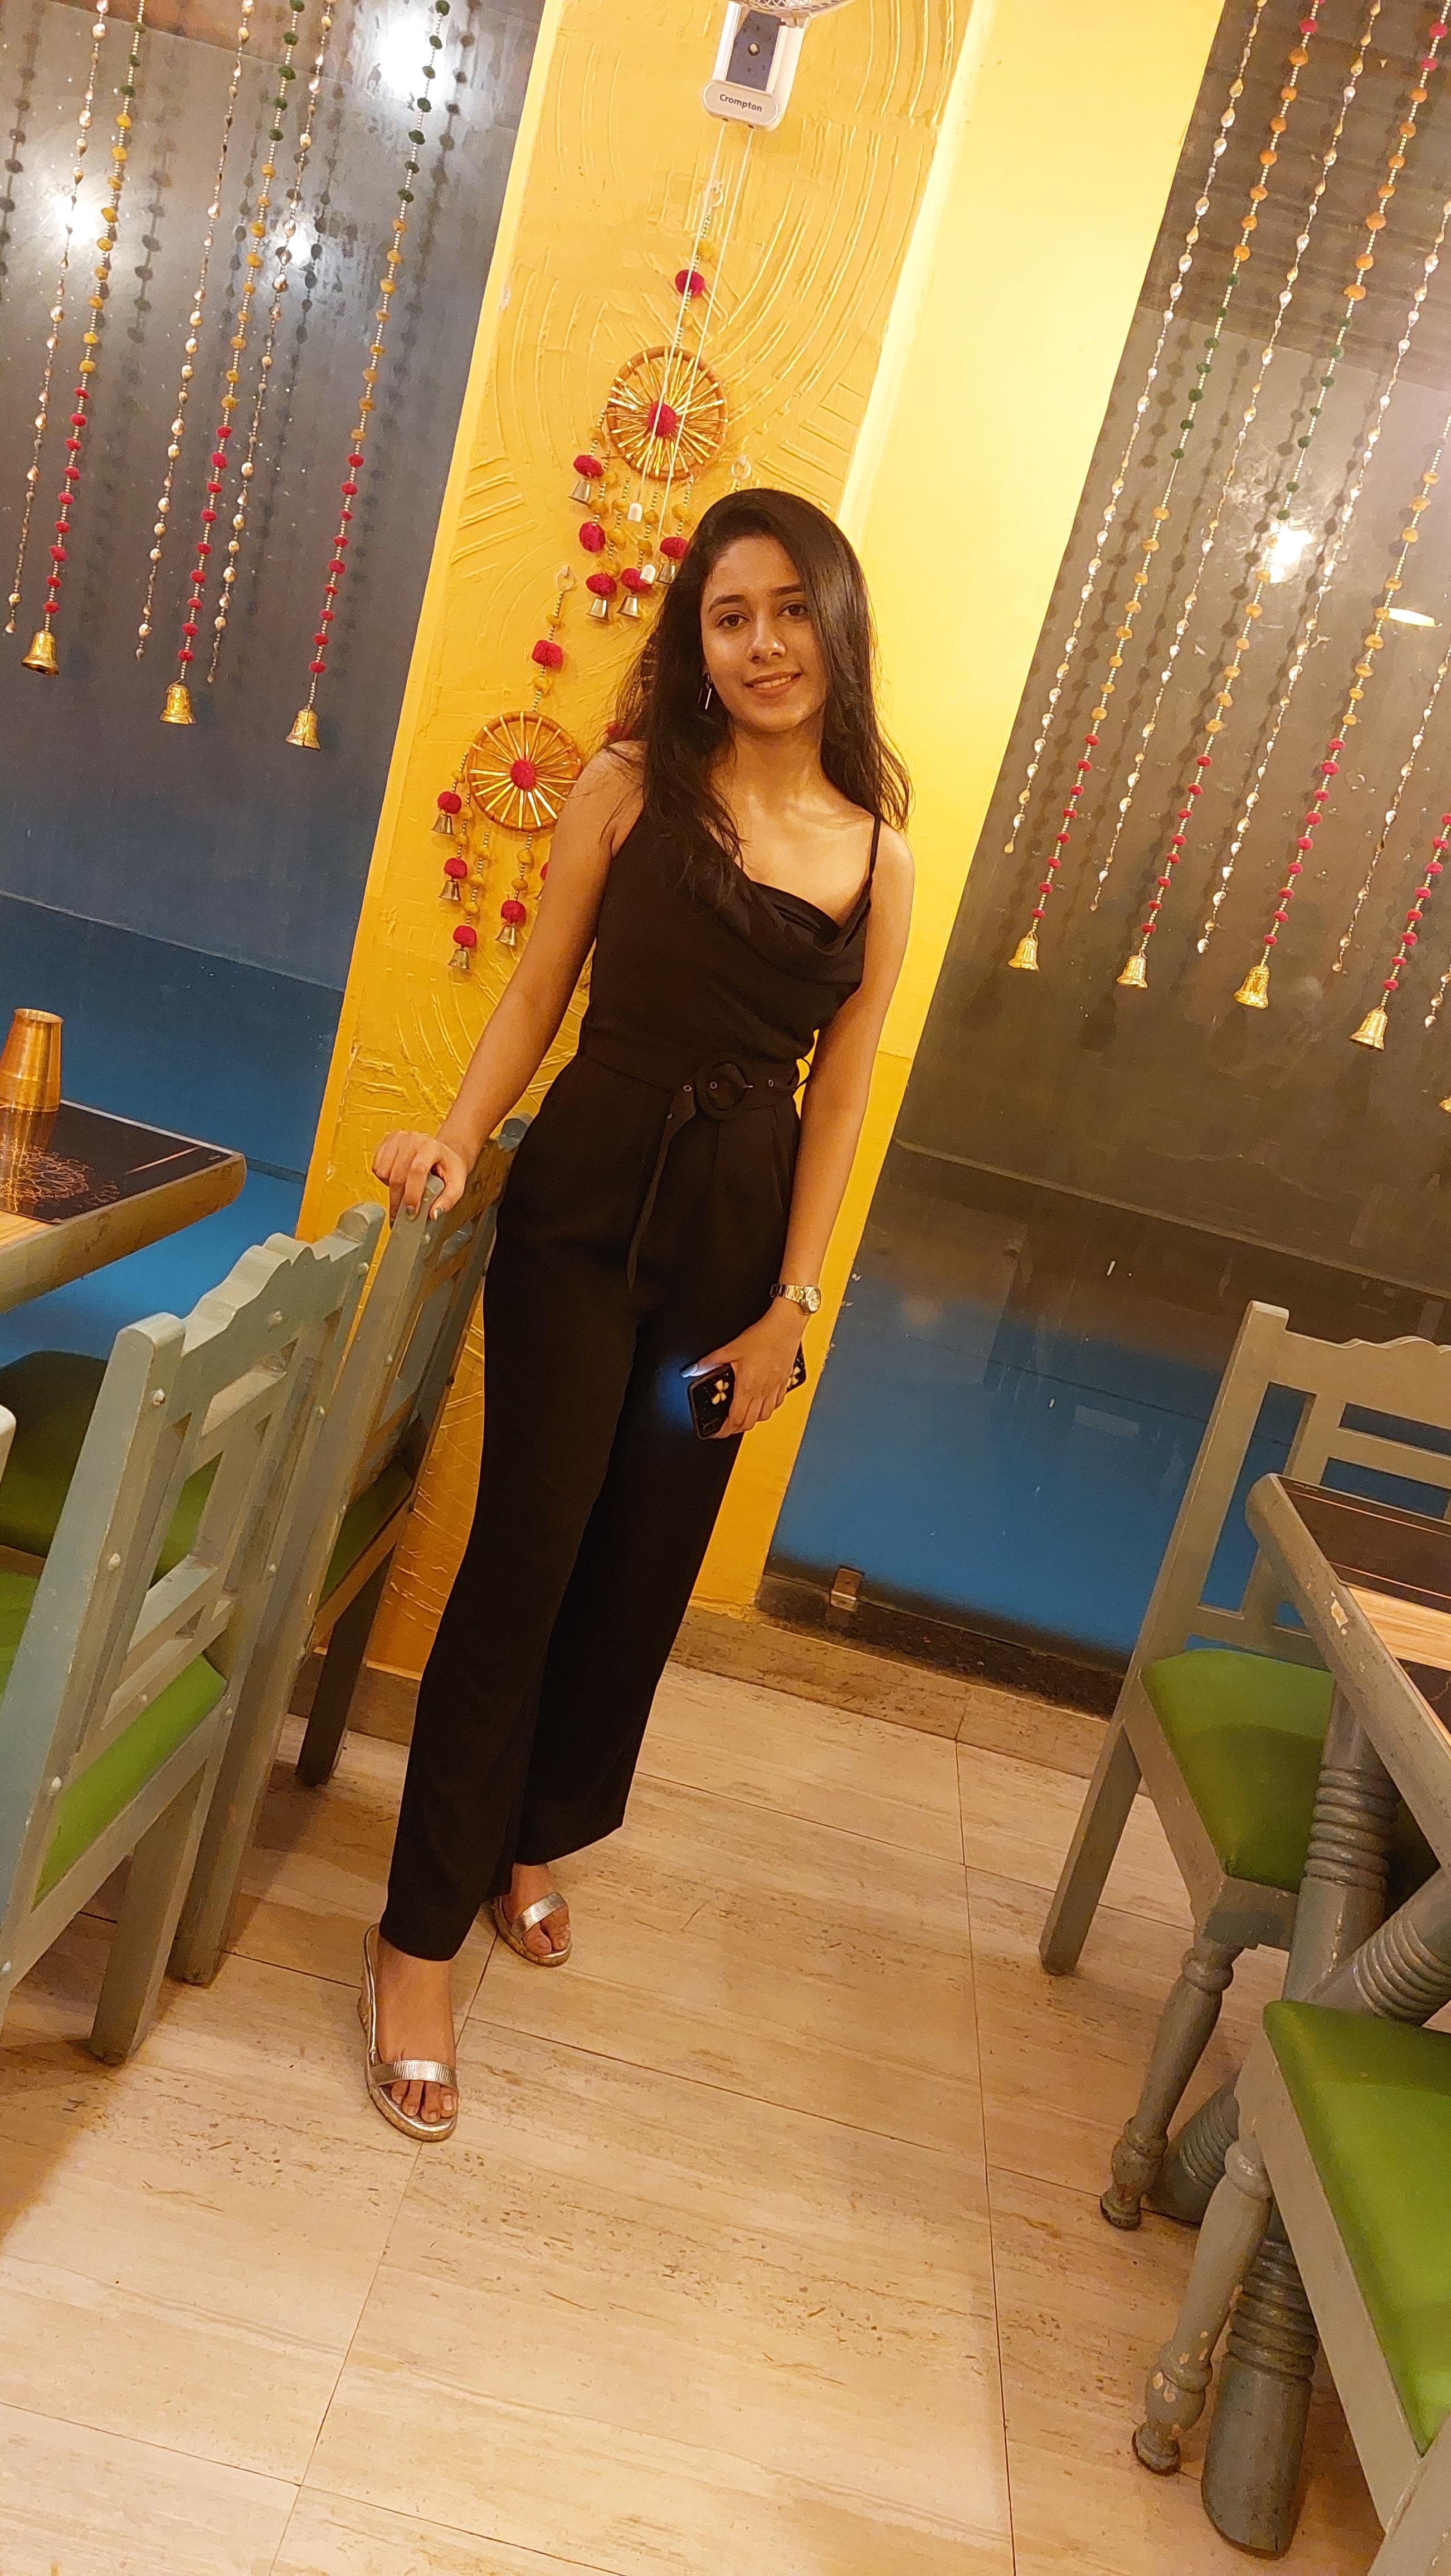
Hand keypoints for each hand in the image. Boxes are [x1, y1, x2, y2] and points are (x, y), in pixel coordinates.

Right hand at [372, 1129, 469, 1221]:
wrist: (442, 1152)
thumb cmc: (448, 1167)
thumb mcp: (457, 1184)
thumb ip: (448, 1200)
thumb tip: (433, 1214)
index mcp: (431, 1147)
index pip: (417, 1171)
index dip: (412, 1194)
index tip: (411, 1212)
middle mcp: (412, 1140)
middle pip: (397, 1175)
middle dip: (398, 1200)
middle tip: (403, 1215)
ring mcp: (398, 1139)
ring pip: (383, 1172)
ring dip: (391, 1187)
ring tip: (404, 1188)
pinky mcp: (387, 1141)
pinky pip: (376, 1167)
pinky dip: (384, 1178)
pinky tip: (397, 1178)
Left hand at [688, 1301, 802, 1437]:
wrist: (785, 1327)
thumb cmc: (763, 1337)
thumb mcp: (730, 1348)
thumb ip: (710, 1361)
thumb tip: (694, 1369)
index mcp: (748, 1387)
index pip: (735, 1419)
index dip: (724, 1430)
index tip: (717, 1432)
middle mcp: (762, 1392)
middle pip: (749, 1423)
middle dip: (735, 1429)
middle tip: (727, 1427)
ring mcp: (775, 1389)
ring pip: (764, 1417)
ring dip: (752, 1420)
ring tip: (743, 1416)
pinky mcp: (784, 1384)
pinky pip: (776, 1405)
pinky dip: (767, 1409)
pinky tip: (762, 1402)